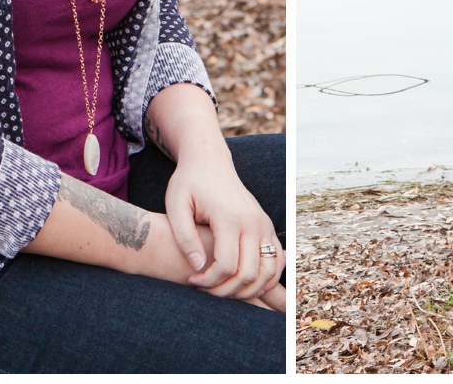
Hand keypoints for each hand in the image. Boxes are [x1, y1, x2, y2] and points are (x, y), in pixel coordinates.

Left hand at [164, 154, 283, 301]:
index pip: (226, 265)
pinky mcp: (267, 226)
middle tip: (204, 288)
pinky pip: (276, 261)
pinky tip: (242, 282)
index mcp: (230, 216)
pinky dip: (265, 278)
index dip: (208, 282)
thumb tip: (198, 268)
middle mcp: (253, 221)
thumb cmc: (189, 183)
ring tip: (222, 288)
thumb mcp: (175, 204)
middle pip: (248, 273)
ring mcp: (264, 224)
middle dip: (225, 291)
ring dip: (247, 289)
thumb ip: (184, 237)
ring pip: (267, 272)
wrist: (210, 161)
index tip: (191, 280)